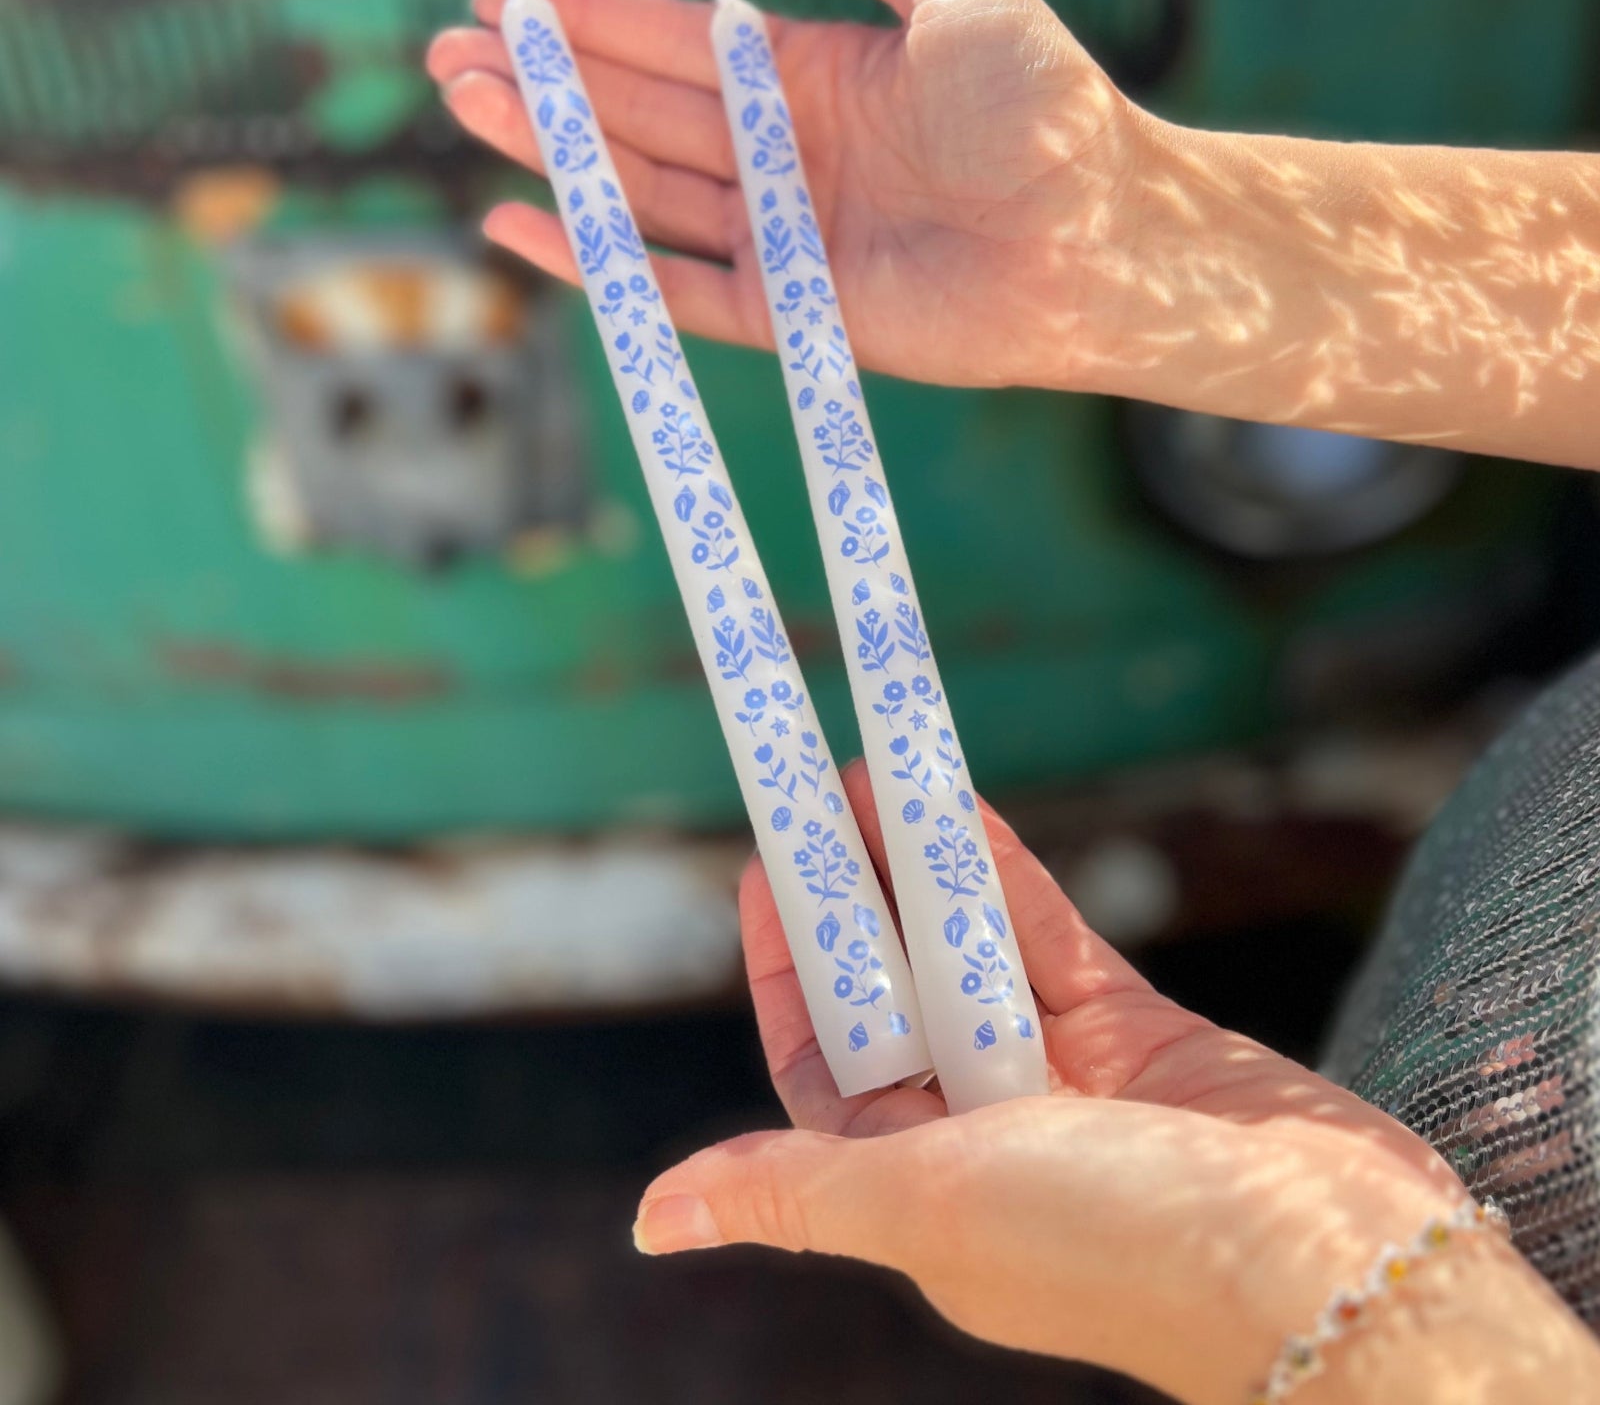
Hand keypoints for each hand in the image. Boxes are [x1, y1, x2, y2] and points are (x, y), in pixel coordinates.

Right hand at [426, 0, 1149, 390]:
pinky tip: (523, 225)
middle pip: (639, 115)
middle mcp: (784, 157)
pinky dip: (600, 266)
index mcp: (812, 76)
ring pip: (641, 193)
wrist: (1100, 234)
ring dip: (552, 156)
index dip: (589, 20)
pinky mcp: (790, 317)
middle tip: (446, 59)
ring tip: (467, 111)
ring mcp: (783, 240)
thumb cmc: (1046, 105)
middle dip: (545, 85)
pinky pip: (674, 292)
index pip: (674, 42)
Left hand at [629, 760, 1524, 1404]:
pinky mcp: (1140, 1035)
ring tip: (872, 773)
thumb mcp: (926, 1207)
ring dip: (923, 867)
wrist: (1322, 1262)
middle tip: (817, 794)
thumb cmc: (1107, 1247)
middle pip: (893, 989)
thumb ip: (793, 1189)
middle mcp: (981, 1133)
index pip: (819, 1060)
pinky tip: (961, 809)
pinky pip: (1051, 938)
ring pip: (969, 952)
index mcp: (915, 1186)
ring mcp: (1063, 1081)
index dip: (786, 966)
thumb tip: (645, 1223)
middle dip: (855, 895)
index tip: (765, 872)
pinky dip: (1008, 876)